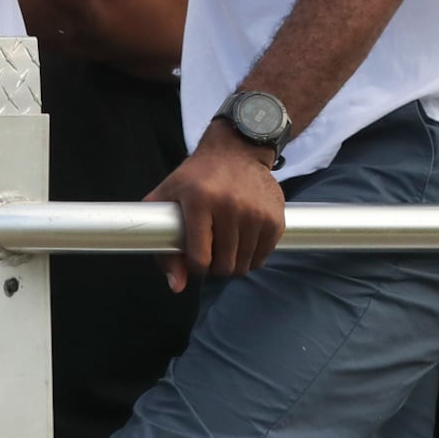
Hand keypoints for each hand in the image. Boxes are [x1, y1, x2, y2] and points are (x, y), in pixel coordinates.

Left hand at [145, 122, 285, 291]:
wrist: (237, 151)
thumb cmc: (196, 177)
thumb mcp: (168, 200)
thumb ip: (163, 245)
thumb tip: (176, 286)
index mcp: (199, 201)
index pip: (200, 259)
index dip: (195, 266)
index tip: (194, 258)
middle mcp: (230, 206)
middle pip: (223, 266)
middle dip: (214, 267)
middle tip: (211, 251)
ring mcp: (256, 213)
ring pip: (243, 265)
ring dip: (232, 263)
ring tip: (225, 245)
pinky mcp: (275, 218)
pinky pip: (262, 257)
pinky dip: (251, 256)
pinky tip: (242, 240)